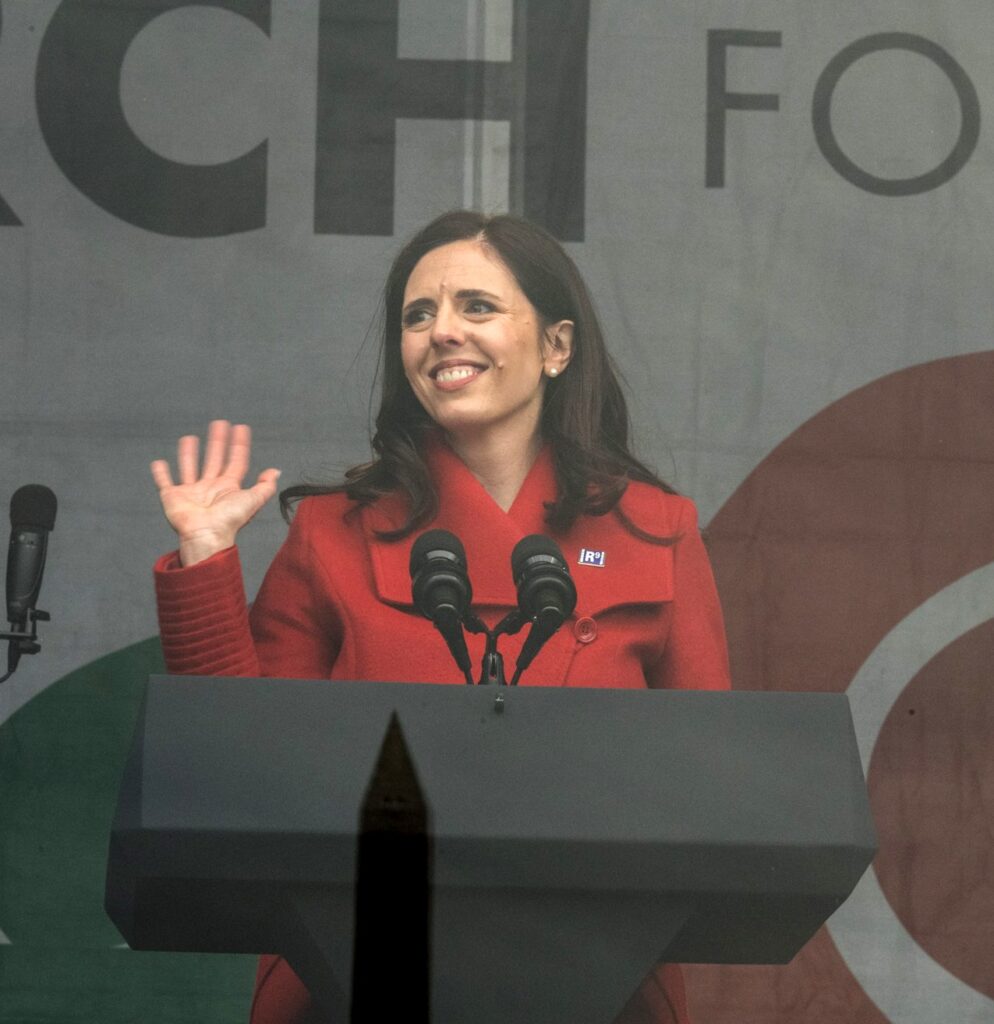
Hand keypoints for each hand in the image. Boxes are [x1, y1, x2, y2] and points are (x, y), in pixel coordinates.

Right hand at [150, 420, 280, 565]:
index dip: (239, 445)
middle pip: (214, 459)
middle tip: (219, 423)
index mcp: (228, 487)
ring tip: (189, 437)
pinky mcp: (173, 497)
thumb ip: (265, 486)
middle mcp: (210, 488)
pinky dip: (161, 474)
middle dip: (217, 441)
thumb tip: (276, 472)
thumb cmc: (230, 521)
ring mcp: (191, 493)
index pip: (235, 461)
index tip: (240, 428)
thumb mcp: (253, 500)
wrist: (206, 535)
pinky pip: (165, 482)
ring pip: (190, 467)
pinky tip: (159, 462)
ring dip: (189, 454)